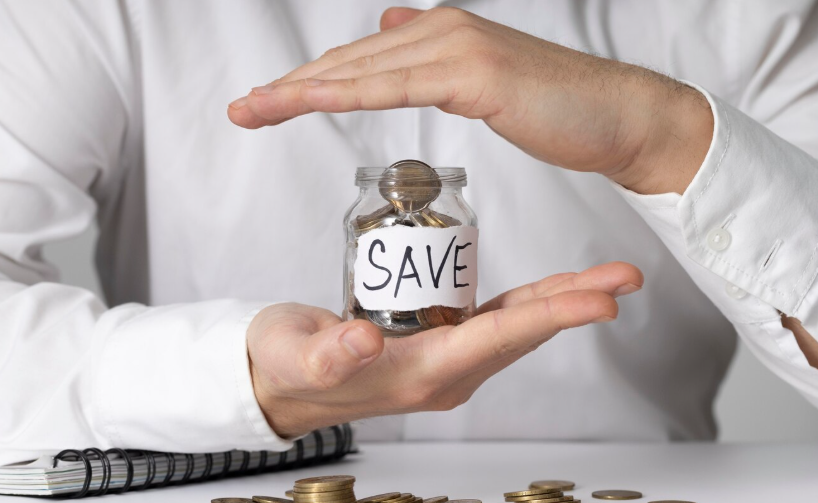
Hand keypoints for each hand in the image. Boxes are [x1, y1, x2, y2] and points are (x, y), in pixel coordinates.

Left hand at [227, 7, 711, 195]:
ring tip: (255, 111)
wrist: (618, 116)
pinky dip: (349, 94)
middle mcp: (441, 30)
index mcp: (440, 34)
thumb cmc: (555, 107)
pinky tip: (310, 104)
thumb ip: (432, 60)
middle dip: (289, 89)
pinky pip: (397, 88)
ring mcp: (457, 47)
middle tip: (242, 111)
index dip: (308, 83)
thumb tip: (392, 32)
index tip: (266, 104)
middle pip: (348, 63)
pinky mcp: (475, 73)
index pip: (359, 63)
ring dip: (302, 92)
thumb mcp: (480, 78)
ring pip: (362, 72)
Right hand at [247, 262, 641, 437]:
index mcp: (419, 375)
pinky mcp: (439, 345)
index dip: (549, 317)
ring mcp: (445, 362)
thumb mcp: (297, 357)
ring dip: (561, 303)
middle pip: (521, 334)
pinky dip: (530, 304)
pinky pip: (496, 324)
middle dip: (574, 306)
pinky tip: (553, 288)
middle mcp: (444, 374)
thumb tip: (367, 342)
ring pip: (516, 329)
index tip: (599, 302)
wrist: (279, 382)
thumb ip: (329, 355)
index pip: (495, 341)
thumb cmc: (284, 365)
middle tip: (624, 278)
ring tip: (607, 279)